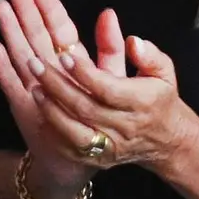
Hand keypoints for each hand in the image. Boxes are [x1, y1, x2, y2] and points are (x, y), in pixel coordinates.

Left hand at [0, 0, 198, 179]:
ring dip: (50, 107)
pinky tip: (38, 107)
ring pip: (74, 129)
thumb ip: (149, 54)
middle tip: (34, 62)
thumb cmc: (159, 99)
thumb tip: (132, 40)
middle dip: (57, 85)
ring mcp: (109, 146)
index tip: (65, 54)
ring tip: (33, 84)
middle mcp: (124, 127)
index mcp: (141, 103)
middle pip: (85, 107)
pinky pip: (70, 145)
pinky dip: (52, 127)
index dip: (84, 73)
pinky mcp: (98, 158)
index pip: (107, 88)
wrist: (165, 141)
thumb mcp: (164, 71)